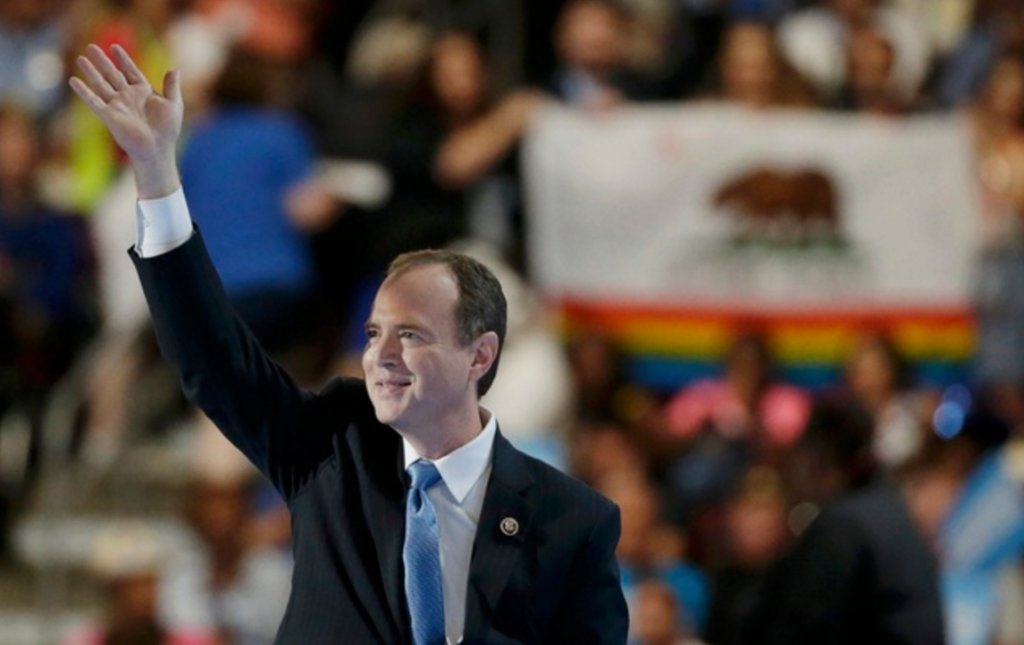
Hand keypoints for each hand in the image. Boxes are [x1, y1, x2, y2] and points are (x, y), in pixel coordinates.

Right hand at [69, 44, 183, 198]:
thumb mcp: (174, 104)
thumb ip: (172, 86)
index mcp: (143, 93)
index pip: (131, 72)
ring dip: (91, 71)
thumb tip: (175, 68)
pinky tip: (73, 80)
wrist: (157, 149)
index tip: (114, 47)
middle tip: (91, 46)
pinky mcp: (109, 116)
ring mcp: (117, 106)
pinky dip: (84, 91)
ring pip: (101, 84)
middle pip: (112, 74)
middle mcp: (128, 97)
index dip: (123, 60)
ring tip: (80, 58)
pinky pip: (94, 101)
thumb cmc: (168, 130)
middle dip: (102, 61)